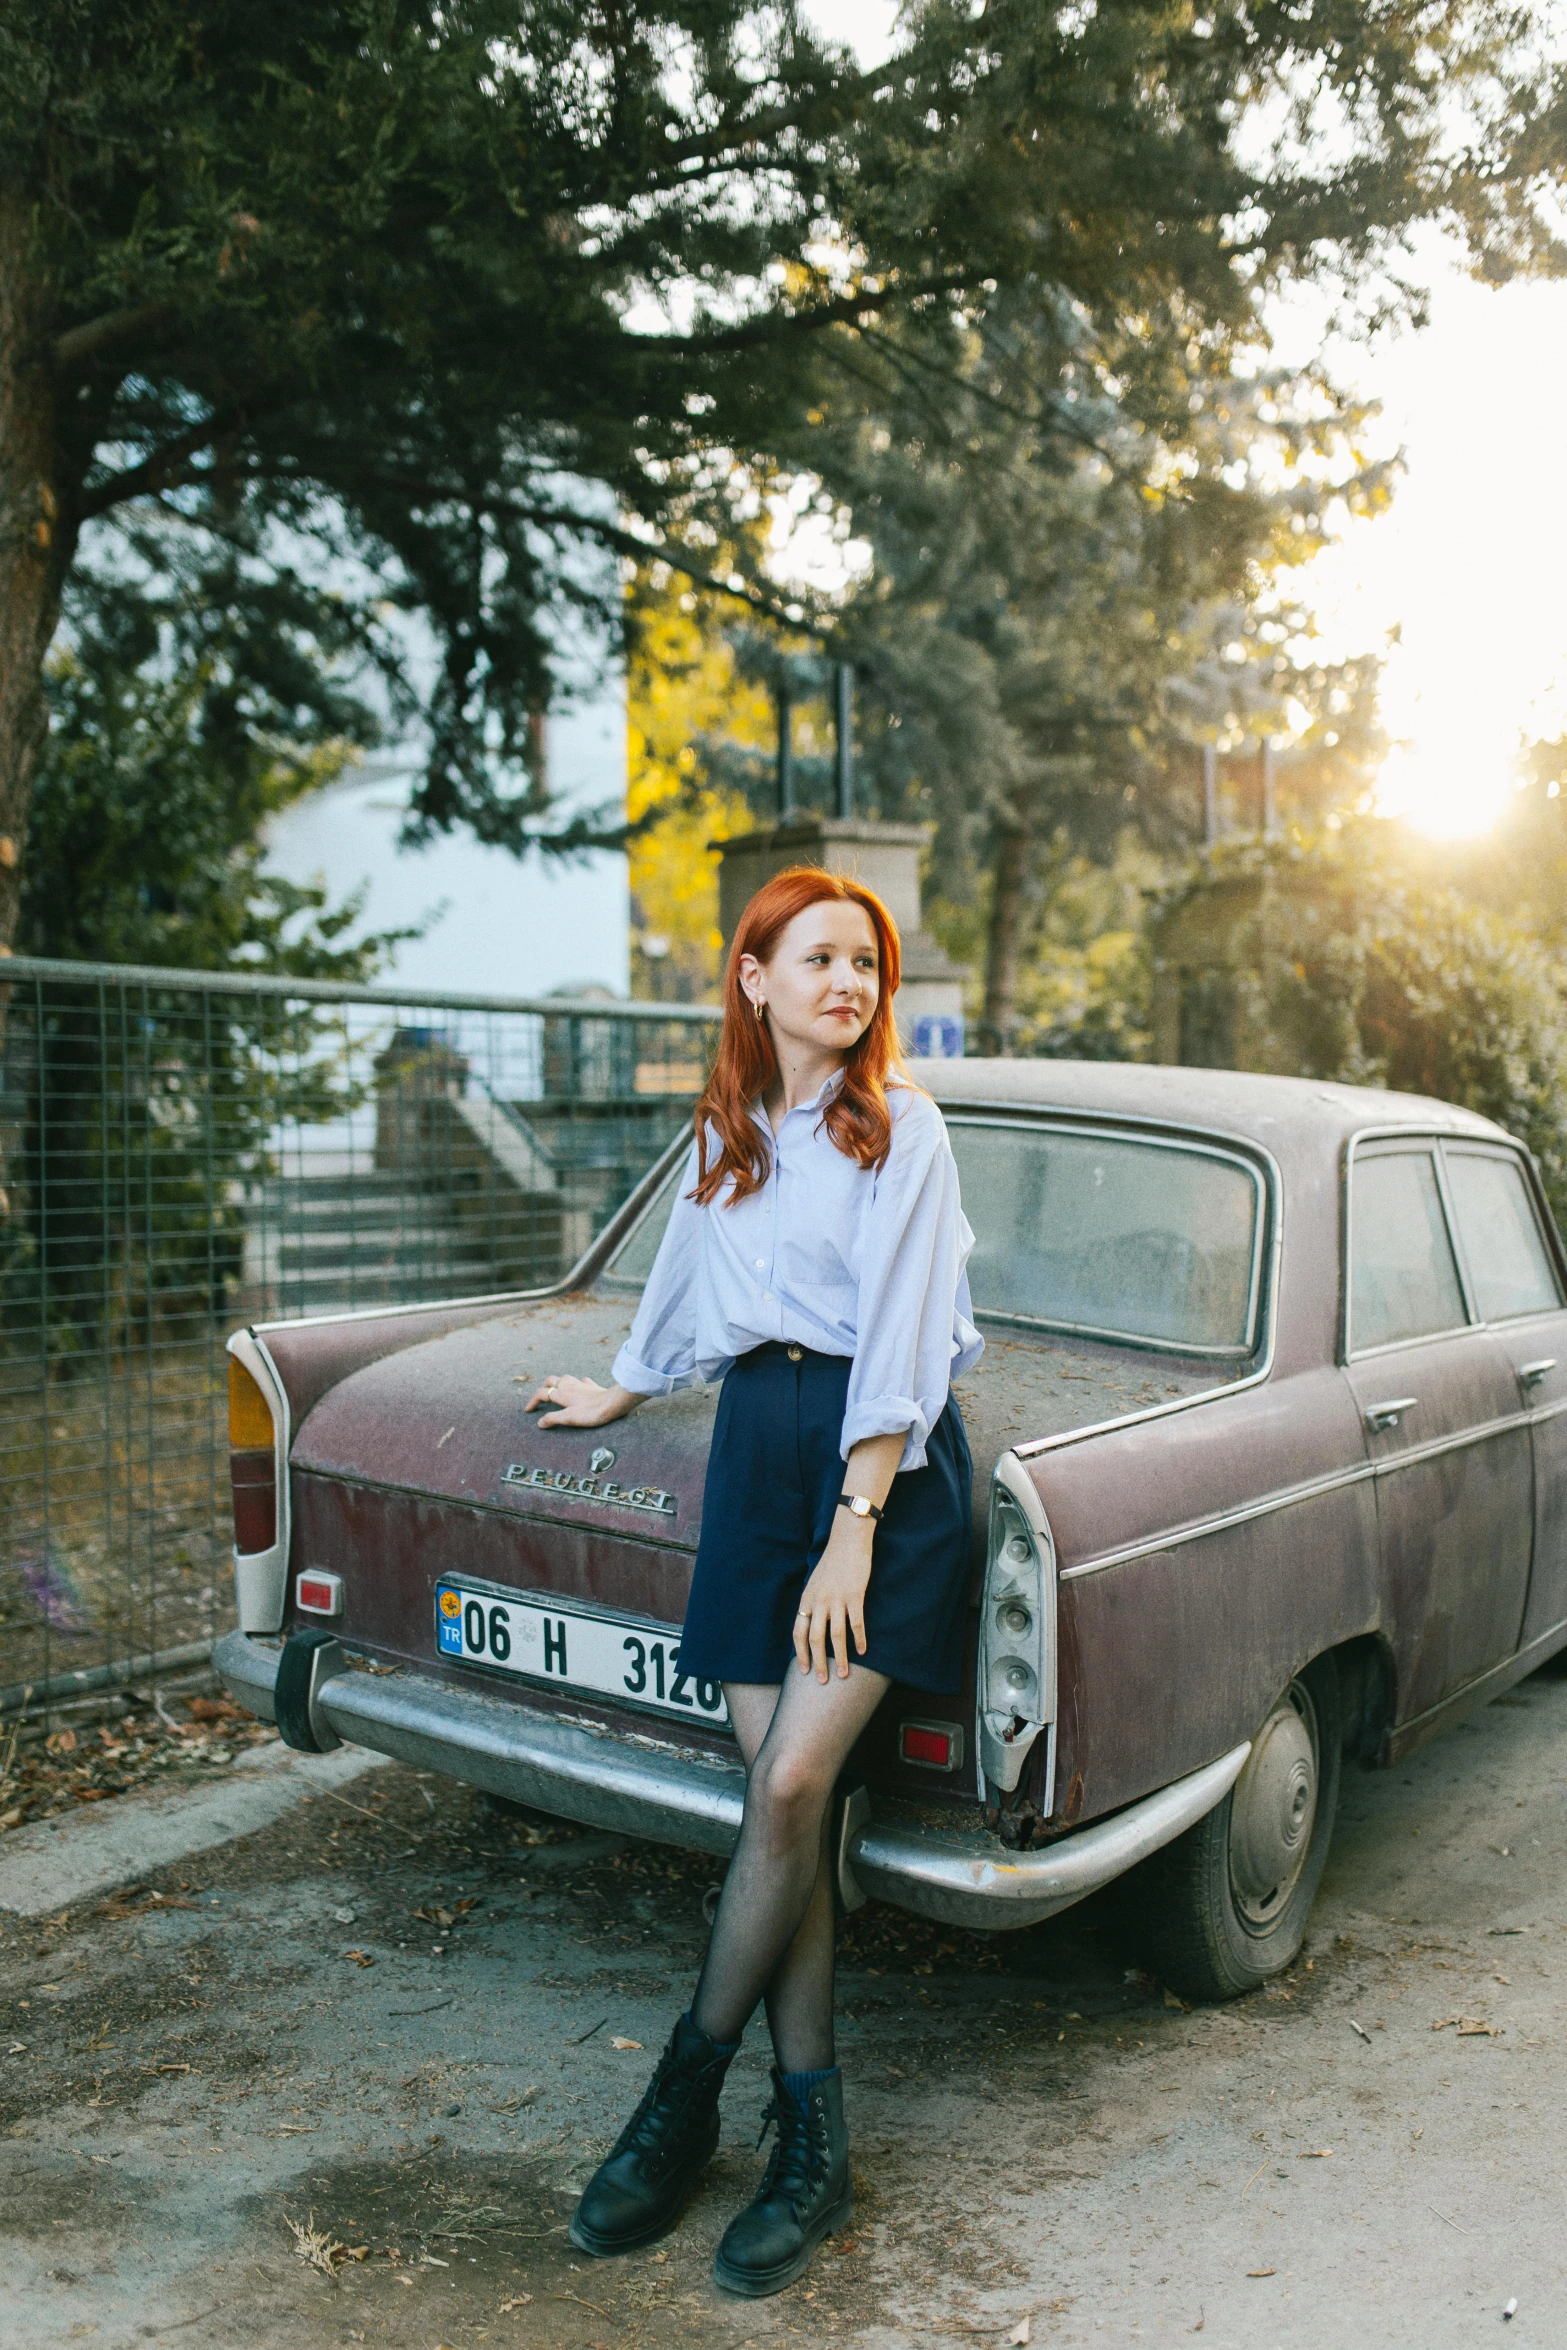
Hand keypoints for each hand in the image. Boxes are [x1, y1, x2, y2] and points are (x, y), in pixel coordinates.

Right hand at [526, 1374, 642, 1428]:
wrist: (613, 1403)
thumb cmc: (591, 1412)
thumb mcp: (569, 1418)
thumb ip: (553, 1419)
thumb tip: (540, 1422)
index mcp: (561, 1393)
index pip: (541, 1393)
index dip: (532, 1401)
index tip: (528, 1410)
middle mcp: (569, 1385)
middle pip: (551, 1381)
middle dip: (543, 1388)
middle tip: (541, 1397)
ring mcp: (581, 1384)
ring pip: (565, 1378)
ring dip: (558, 1383)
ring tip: (556, 1391)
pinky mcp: (592, 1386)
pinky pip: (582, 1381)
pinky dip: (577, 1383)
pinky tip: (579, 1386)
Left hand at [793, 1520, 873, 1682]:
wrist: (848, 1540)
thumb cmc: (833, 1562)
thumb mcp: (816, 1582)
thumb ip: (814, 1603)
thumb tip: (813, 1624)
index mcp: (807, 1599)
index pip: (798, 1632)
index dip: (800, 1653)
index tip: (804, 1670)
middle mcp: (819, 1601)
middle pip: (815, 1638)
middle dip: (818, 1662)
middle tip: (823, 1681)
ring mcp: (837, 1599)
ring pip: (835, 1636)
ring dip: (839, 1657)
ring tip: (843, 1674)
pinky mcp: (855, 1596)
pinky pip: (856, 1623)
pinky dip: (859, 1639)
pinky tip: (862, 1652)